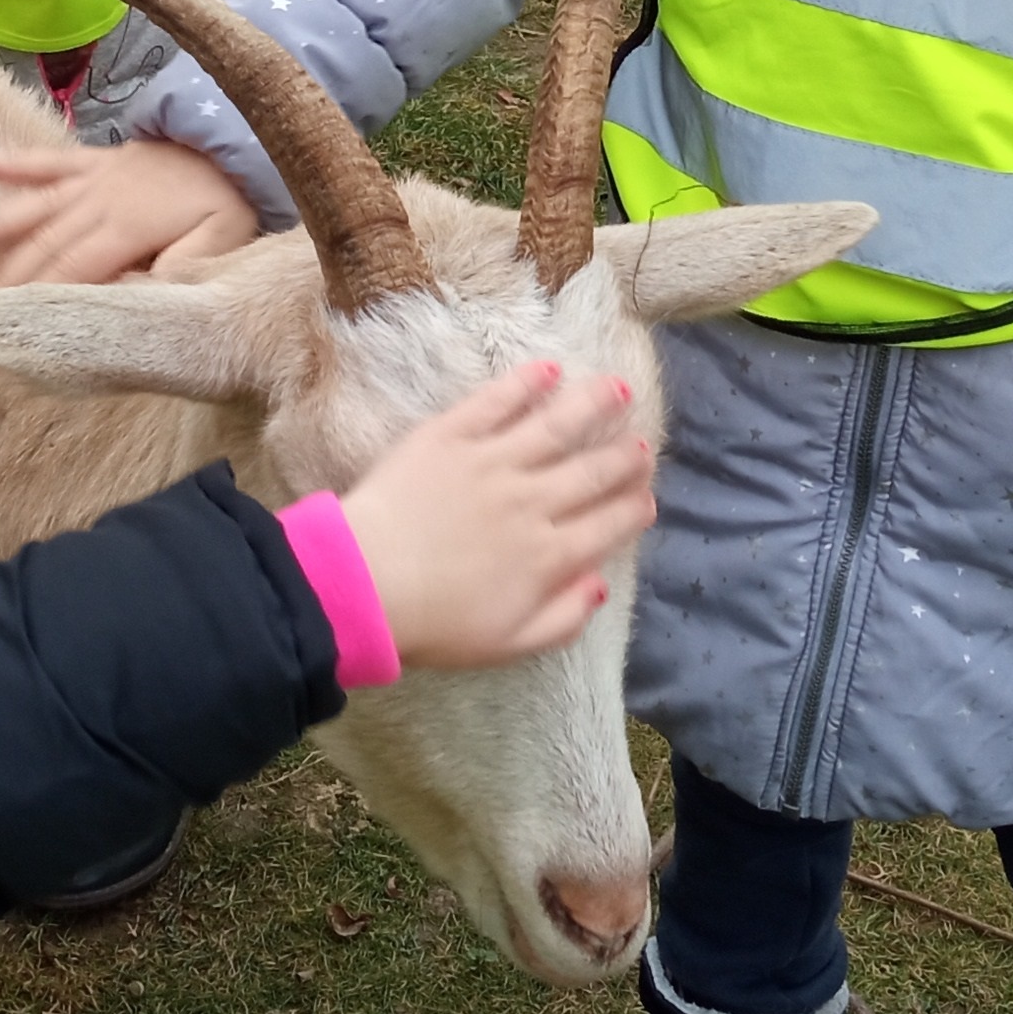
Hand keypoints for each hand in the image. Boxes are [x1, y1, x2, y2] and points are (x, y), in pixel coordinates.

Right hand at [0, 140, 258, 285]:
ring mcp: (99, 175)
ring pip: (42, 200)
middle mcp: (104, 199)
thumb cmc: (230, 202)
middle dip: (13, 274)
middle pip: (49, 241)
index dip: (43, 294)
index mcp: (130, 226)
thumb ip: (180, 267)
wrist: (239, 142)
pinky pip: (57, 159)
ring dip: (4, 220)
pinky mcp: (101, 157)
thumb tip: (135, 291)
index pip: (76, 268)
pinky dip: (23, 162)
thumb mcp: (222, 242)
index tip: (13, 320)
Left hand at [341, 362, 655, 669]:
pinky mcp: (452, 435)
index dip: (634, 510)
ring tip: (619, 389)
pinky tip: (549, 369)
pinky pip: (497, 402)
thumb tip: (599, 583)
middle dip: (626, 458)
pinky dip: (525, 383)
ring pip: (558, 425)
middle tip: (644, 446)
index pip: (608, 526)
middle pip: (593, 471)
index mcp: (549, 555)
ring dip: (594, 404)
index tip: (647, 499)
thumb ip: (563, 618)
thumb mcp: (508, 644)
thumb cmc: (433, 625)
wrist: (365, 584)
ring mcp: (494, 462)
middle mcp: (533, 501)